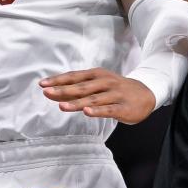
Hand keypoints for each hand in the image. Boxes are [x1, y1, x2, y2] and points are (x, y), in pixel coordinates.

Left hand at [40, 68, 155, 124]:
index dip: (58, 80)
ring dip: (77, 102)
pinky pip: (109, 109)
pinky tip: (87, 112)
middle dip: (63, 90)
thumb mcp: (97, 84)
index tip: (42, 84)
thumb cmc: (115, 89)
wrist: (145, 93)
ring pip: (93, 98)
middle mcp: (105, 82)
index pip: (74, 76)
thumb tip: (52, 93)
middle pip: (81, 87)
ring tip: (62, 106)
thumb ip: (77, 89)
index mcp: (96, 75)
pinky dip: (98, 111)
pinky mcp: (123, 107)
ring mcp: (114, 94)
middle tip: (47, 92)